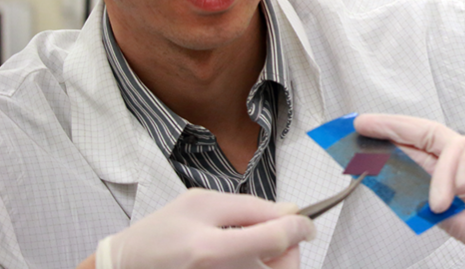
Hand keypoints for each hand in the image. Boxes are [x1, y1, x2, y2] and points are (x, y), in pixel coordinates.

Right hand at [95, 189, 314, 268]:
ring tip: (251, 249)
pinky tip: (242, 261)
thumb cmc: (158, 235)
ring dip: (273, 262)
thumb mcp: (199, 203)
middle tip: (277, 237)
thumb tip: (291, 211)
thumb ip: (249, 207)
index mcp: (211, 250)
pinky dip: (257, 268)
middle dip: (288, 250)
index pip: (278, 238)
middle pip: (283, 268)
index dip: (300, 227)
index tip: (306, 223)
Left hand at [355, 114, 464, 268]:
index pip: (419, 163)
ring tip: (442, 201)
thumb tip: (422, 203)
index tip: (358, 152)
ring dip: (438, 171)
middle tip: (360, 125)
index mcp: (463, 186)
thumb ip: (457, 222)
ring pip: (449, 143)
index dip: (391, 156)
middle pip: (423, 137)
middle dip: (391, 129)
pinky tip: (464, 183)